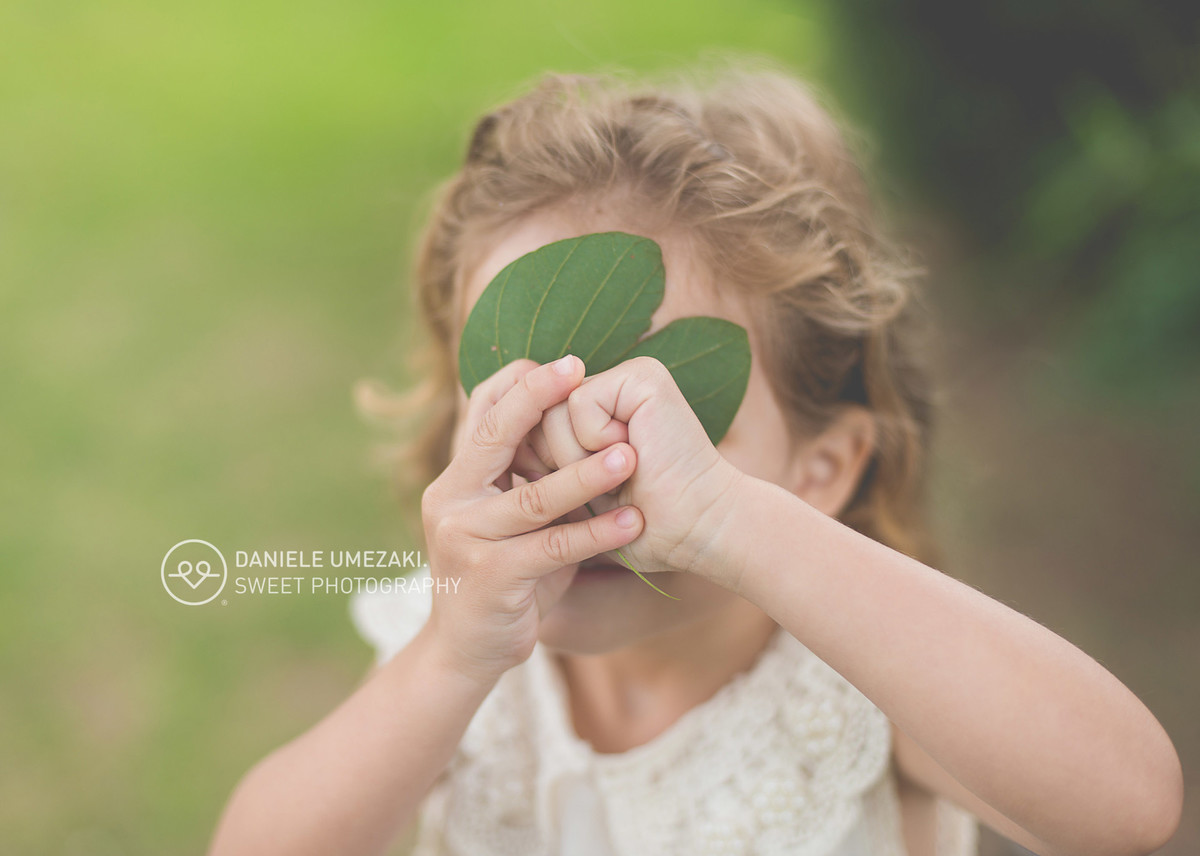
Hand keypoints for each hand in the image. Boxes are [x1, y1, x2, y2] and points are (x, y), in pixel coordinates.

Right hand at [422, 356, 644, 685]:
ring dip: (585, 475)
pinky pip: (553, 548)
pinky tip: (633, 521)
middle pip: (496, 436)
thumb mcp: (508, 520)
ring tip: (630, 456)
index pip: (480, 411)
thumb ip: (529, 477)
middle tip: (583, 371)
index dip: (522, 383)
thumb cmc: (503, 575)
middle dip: (539, 399)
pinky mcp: (492, 577)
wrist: (466, 651)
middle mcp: (452, 500)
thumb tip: (579, 423)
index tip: (568, 362)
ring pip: (533, 498)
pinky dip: (597, 534)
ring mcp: (467, 539)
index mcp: (456, 478)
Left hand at [537, 356, 743, 586]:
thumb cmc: (641, 528)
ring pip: (551, 411)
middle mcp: (613, 386)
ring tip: (625, 470)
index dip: (540, 463)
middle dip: (557, 464)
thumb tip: (496, 439)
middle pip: (535, 416)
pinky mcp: (643, 376)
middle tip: (610, 480)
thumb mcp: (576, 493)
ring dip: (577, 460)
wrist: (696, 533)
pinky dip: (597, 442)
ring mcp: (629, 376)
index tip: (580, 489)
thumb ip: (542, 463)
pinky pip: (579, 404)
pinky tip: (634, 454)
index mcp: (600, 410)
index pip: (532, 424)